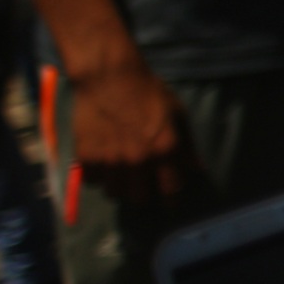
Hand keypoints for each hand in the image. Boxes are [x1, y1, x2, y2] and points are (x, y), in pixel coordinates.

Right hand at [66, 55, 187, 203]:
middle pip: (139, 199)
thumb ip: (187, 145)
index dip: (171, 202)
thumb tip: (197, 170)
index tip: (169, 205)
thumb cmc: (148, 92)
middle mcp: (138, 160)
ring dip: (120, 188)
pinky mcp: (86, 156)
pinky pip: (92, 182)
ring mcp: (110, 160)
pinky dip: (98, 177)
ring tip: (122, 175)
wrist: (109, 78)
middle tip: (143, 188)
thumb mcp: (177, 114)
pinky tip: (103, 164)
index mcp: (164, 150)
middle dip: (144, 196)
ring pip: (114, 193)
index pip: (170, 191)